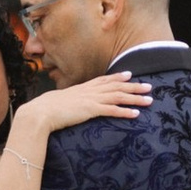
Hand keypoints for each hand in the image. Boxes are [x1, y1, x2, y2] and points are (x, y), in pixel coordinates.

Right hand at [12, 76, 153, 143]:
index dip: (118, 77)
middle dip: (134, 87)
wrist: (41, 112)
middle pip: (116, 87)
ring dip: (135, 98)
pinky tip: (136, 114)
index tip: (129, 74)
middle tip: (149, 86)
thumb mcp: (61, 100)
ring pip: (119, 97)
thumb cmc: (47, 108)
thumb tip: (71, 103)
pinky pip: (113, 110)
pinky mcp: (92, 110)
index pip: (104, 80)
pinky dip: (125, 112)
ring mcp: (92, 99)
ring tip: (149, 100)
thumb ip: (70, 100)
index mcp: (83, 88)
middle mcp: (90, 91)